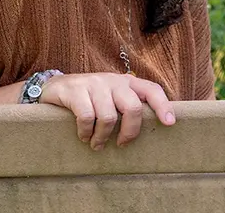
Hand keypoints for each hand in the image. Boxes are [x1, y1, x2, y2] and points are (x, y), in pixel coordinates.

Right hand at [39, 72, 174, 149]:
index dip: (163, 105)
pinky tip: (83, 136)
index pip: (151, 90)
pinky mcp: (75, 90)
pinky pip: (87, 117)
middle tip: (121, 144)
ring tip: (96, 144)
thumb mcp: (111, 98)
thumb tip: (149, 131)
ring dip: (102, 137)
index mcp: (127, 82)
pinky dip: (86, 132)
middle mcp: (113, 80)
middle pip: (132, 107)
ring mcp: (94, 84)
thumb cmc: (90, 98)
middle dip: (129, 131)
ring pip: (108, 116)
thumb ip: (127, 107)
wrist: (54, 87)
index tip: (170, 123)